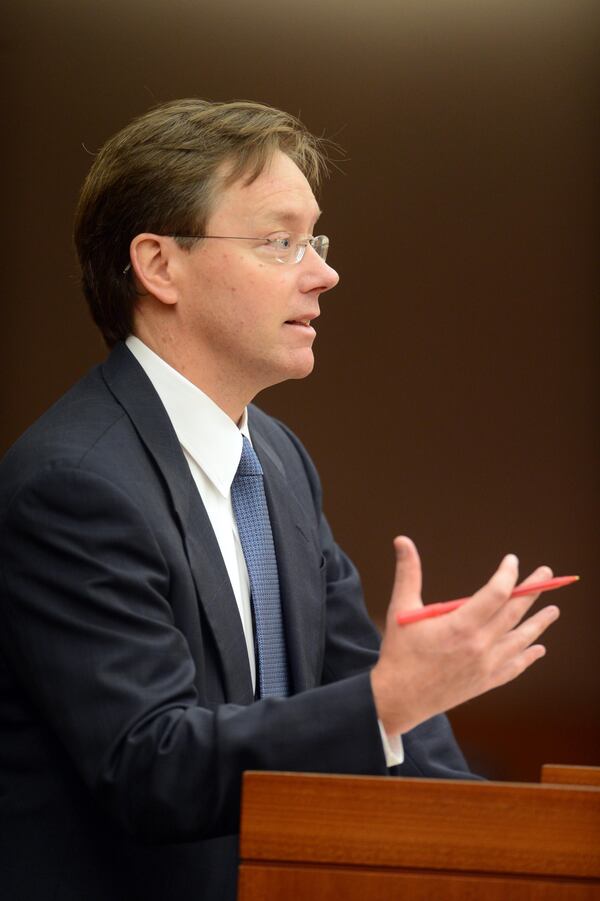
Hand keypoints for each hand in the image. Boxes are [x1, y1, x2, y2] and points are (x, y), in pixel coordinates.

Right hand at [370, 536, 559, 735]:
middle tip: (545, 574)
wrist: (399, 699)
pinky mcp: (484, 682)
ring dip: (538, 624)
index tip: (511, 561)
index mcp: (460, 625)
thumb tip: (402, 540)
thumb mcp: (401, 608)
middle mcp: (479, 646)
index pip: (496, 593)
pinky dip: (527, 657)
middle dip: (532, 591)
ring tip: (553, 610)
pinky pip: (513, 667)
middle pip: (514, 613)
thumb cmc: (399, 652)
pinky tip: (538, 649)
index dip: (508, 575)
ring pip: (520, 640)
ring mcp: (485, 666)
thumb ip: (408, 572)